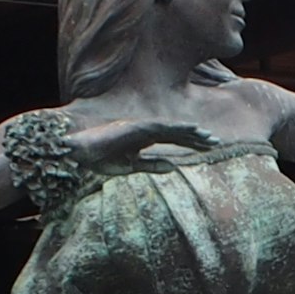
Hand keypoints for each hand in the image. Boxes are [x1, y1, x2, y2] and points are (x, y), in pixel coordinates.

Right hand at [68, 115, 212, 164]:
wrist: (78, 152)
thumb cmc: (99, 159)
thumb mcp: (130, 166)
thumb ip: (151, 165)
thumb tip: (174, 167)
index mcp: (144, 139)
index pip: (173, 140)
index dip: (192, 142)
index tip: (209, 148)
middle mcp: (145, 130)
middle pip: (177, 132)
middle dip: (196, 137)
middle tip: (216, 142)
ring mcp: (141, 126)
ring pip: (172, 128)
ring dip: (191, 132)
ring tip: (209, 136)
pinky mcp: (136, 126)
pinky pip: (161, 126)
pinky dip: (177, 127)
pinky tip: (192, 129)